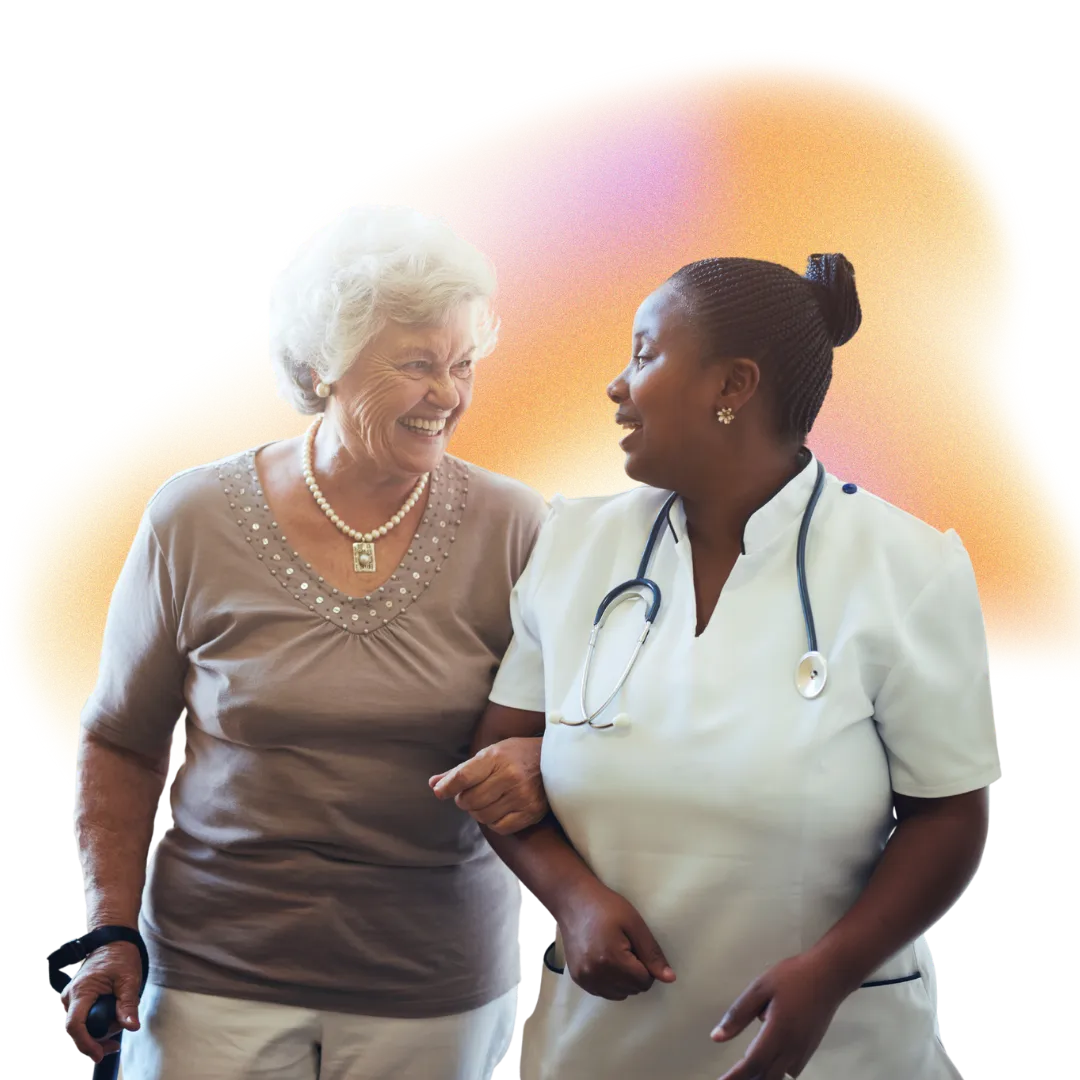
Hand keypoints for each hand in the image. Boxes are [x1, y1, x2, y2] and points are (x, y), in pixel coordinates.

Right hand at [60, 940, 142, 1064]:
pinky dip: (95, 1025)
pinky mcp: (75, 1001)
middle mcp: (69, 997)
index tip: (99, 1055)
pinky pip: (81, 1021)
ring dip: (98, 1032)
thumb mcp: (129, 979)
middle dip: (98, 1039)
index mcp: (81, 991)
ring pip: (79, 1028)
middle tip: (119, 1037)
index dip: (86, 1044)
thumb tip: (132, 1027)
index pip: (75, 1025)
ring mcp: (70, 999)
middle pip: (77, 1031)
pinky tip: (110, 1022)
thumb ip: (128, 1004)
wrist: (112, 942)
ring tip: (118, 1021)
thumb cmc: (121, 957)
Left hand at [429, 737, 547, 834]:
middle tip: (471, 793)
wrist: (555, 760)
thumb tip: (433, 784)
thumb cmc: (517, 755)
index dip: (447, 787)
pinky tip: (498, 809)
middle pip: (469, 800)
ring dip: (478, 811)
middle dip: (464, 800)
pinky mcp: (530, 812)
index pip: (463, 777)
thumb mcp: (490, 753)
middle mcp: (510, 777)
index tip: (440, 792)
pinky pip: (499, 827)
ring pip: (482, 816)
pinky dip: (493, 822)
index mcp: (497, 757)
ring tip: (486, 800)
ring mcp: (521, 796)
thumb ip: (461, 771)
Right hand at [557, 877, 675, 1000]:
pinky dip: (610, 982)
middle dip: (636, 972)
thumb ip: (652, 953)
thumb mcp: (634, 923)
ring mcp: (584, 978)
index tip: (638, 947)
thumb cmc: (606, 906)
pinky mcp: (577, 979)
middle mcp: (595, 974)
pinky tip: (605, 960)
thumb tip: (670, 978)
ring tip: (616, 953)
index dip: (647, 965)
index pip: (644, 981)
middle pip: (632, 989)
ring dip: (624, 979)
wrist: (573, 901)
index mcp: (611, 959)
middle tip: (626, 947)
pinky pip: (604, 992)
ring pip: (619, 994)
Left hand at [710, 952, 851, 1079]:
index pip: (753, 1064)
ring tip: (746, 1070)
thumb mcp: (760, 988)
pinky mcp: (810, 1048)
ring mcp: (804, 1050)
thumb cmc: (794, 977)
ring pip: (780, 1076)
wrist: (829, 975)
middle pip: (767, 1077)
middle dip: (748, 1079)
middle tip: (731, 1077)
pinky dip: (777, 1070)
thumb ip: (738, 1014)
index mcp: (778, 1033)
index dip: (735, 1077)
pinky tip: (769, 1059)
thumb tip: (717, 1036)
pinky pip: (792, 1068)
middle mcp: (792, 1048)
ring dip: (763, 1076)